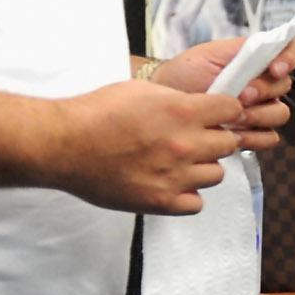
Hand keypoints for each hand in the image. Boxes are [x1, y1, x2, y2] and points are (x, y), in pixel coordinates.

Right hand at [52, 80, 243, 214]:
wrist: (62, 144)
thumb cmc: (96, 113)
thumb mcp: (142, 90)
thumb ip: (178, 99)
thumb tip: (202, 106)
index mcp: (182, 112)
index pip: (233, 110)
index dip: (224, 111)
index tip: (214, 115)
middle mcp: (185, 144)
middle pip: (229, 144)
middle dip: (214, 139)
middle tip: (192, 139)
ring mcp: (176, 176)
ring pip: (217, 174)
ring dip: (202, 167)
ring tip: (178, 162)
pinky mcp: (162, 201)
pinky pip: (197, 203)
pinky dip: (187, 195)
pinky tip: (170, 183)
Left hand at [154, 33, 294, 151]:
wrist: (165, 103)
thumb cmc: (184, 74)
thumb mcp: (208, 54)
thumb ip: (241, 49)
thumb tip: (270, 48)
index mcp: (256, 60)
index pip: (292, 50)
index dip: (291, 58)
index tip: (274, 69)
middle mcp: (264, 83)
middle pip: (285, 86)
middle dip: (263, 91)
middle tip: (240, 96)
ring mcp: (260, 109)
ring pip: (280, 113)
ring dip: (258, 115)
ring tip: (233, 117)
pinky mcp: (252, 133)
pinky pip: (270, 137)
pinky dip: (255, 136)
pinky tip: (235, 134)